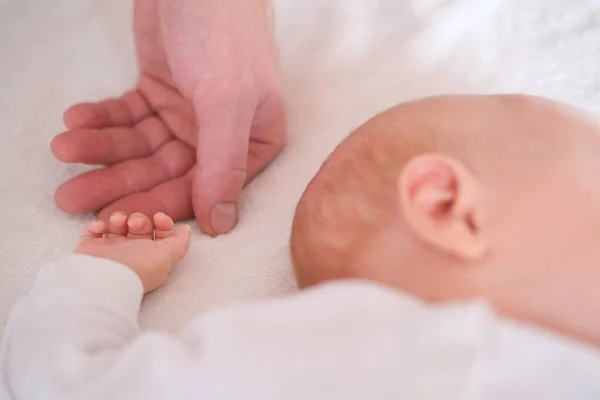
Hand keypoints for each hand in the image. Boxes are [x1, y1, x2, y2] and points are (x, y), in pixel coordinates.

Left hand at [52, 0, 285, 235]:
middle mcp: (221, 134)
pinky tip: (77, 119)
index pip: (204, 187)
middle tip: (74, 198)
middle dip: (118, 182)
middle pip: (164, 171)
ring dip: (101, 149)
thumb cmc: (224, 35)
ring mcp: (188, 113)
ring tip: (64, 148)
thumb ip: (224, 164)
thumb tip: (223, 225)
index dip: (160, 205)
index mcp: (252, 141)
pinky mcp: (159, 91)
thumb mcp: (228, 102)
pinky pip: (127, 116)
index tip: (118, 221)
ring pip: (141, 146)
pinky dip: (102, 119)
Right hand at [75, 212, 190, 292]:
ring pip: (118, 225)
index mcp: (152, 257)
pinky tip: (100, 228)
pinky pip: (94, 230)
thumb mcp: (166, 256)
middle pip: (141, 227)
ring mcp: (111, 251)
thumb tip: (187, 230)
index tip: (159, 218)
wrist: (101, 278)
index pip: (162, 235)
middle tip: (135, 223)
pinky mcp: (90, 249)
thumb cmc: (136, 268)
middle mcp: (132, 254)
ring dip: (119, 218)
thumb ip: (179, 243)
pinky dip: (96, 225)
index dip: (164, 223)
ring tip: (117, 223)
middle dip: (141, 220)